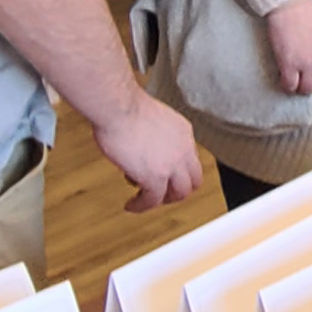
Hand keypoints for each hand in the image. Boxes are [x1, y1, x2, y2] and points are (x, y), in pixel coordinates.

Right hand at [90, 98, 202, 212]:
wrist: (118, 106)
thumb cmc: (124, 106)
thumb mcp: (151, 119)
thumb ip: (155, 136)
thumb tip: (143, 148)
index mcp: (183, 132)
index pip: (192, 160)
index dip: (179, 172)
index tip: (166, 175)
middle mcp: (183, 149)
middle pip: (193, 181)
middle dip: (176, 190)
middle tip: (160, 193)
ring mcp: (172, 164)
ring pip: (179, 194)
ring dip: (162, 200)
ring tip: (146, 201)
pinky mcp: (155, 177)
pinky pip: (153, 200)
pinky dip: (142, 206)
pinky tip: (131, 205)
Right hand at [265, 0, 311, 94]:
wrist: (290, 5)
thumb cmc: (309, 15)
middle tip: (307, 79)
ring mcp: (308, 65)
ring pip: (306, 90)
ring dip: (299, 86)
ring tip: (295, 76)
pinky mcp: (289, 65)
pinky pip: (290, 86)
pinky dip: (286, 84)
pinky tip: (284, 75)